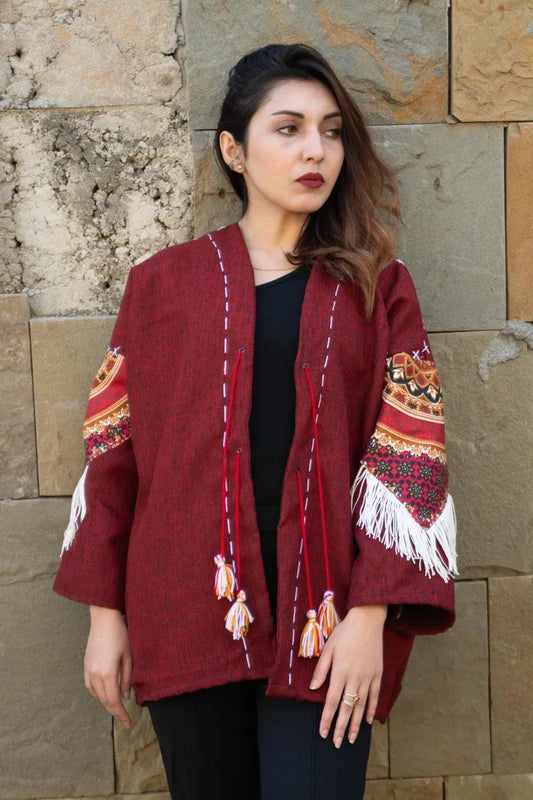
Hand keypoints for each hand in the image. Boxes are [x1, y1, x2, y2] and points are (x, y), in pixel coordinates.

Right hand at [84, 605, 132, 726]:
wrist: (104, 619)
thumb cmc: (121, 635)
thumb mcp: (129, 657)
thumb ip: (127, 679)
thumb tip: (124, 697)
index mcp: (108, 673)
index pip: (114, 701)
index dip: (121, 714)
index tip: (128, 722)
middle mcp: (95, 674)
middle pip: (105, 700)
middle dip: (115, 711)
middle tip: (125, 719)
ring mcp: (88, 670)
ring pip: (97, 694)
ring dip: (106, 703)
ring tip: (117, 708)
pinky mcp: (86, 665)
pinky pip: (90, 685)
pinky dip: (97, 693)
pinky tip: (104, 694)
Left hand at [309, 604, 386, 746]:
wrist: (367, 620)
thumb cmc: (345, 632)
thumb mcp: (329, 648)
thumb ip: (321, 669)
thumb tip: (313, 688)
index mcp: (340, 672)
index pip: (331, 701)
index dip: (327, 719)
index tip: (323, 733)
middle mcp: (355, 678)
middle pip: (346, 708)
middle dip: (340, 727)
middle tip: (336, 743)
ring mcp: (368, 677)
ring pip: (361, 706)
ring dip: (355, 724)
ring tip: (350, 739)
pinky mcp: (377, 674)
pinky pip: (374, 696)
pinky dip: (371, 709)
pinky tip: (367, 721)